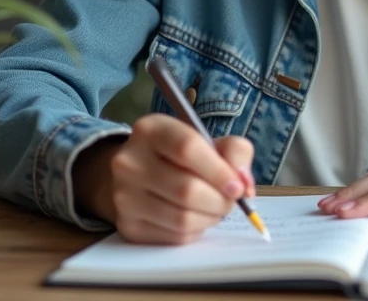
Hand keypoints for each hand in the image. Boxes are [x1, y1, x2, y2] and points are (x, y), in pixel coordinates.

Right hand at [73, 113, 254, 244]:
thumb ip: (235, 152)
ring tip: (215, 208)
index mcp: (151, 130)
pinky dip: (195, 231)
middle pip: (186, 189)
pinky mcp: (128, 226)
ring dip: (210, 218)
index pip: (187, 149)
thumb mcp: (209, 140)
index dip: (219, 171)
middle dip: (219, 201)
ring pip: (182, 218)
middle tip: (230, 201)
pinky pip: (174, 237)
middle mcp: (129, 162)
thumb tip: (243, 185)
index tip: (237, 187)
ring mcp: (124, 196)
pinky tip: (196, 217)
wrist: (139, 174)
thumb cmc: (182, 156)